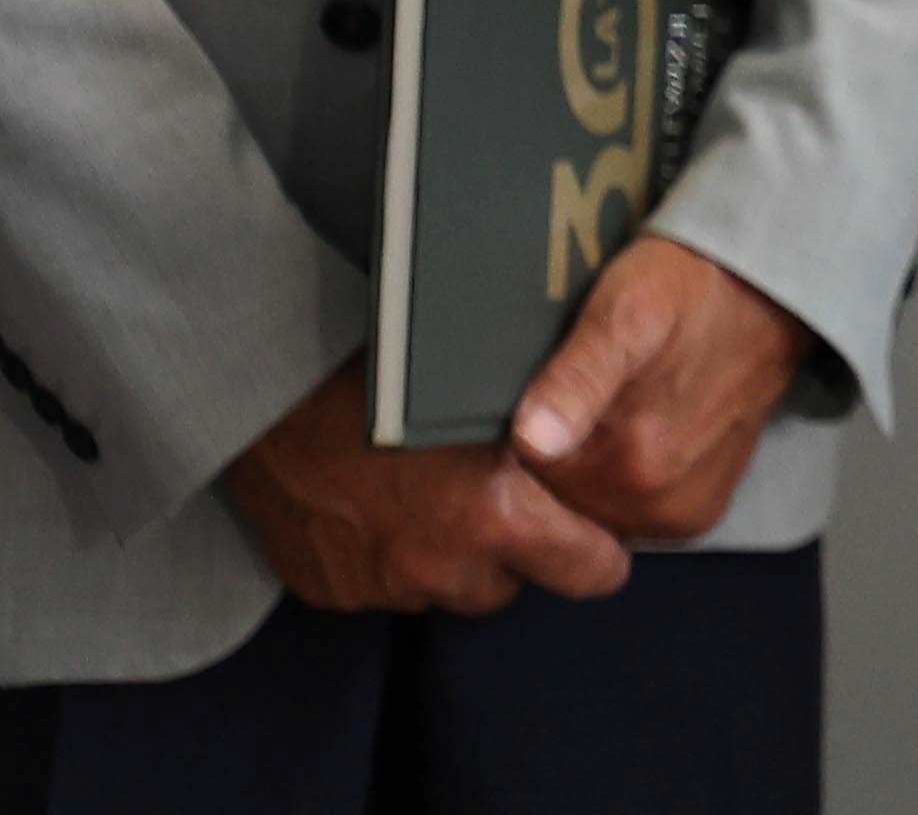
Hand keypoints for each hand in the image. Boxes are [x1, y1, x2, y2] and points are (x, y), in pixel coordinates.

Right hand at [224, 362, 629, 613]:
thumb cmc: (389, 374)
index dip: (598, 554)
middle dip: (511, 556)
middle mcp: (442, 565)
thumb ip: (549, 436)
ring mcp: (381, 585)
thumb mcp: (491, 394)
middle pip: (509, 588)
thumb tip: (598, 447)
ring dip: (447, 560)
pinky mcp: (332, 590)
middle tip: (496, 502)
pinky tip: (373, 507)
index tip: (599, 541)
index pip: (589, 573)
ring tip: (428, 497)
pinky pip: (380, 587)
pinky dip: (385, 558)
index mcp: (495, 516)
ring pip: (443, 590)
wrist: (271, 392)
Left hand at [508, 233, 815, 541]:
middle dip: (551, 454)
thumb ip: (578, 378)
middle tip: (578, 388)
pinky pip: (624, 514)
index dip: (520, 436)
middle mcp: (658, 509)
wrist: (771, 292)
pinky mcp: (697, 513)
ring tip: (605, 403)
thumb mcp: (625, 311)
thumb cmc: (687, 289)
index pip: (523, 485)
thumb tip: (532, 441)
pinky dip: (615, 480)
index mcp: (630, 469)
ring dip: (583, 466)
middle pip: (556, 501)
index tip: (542, 388)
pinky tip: (629, 429)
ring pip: (587, 509)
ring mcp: (681, 517)